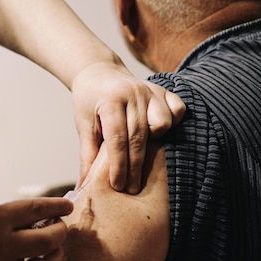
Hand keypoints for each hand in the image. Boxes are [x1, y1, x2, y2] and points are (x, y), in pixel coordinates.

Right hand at [0, 197, 72, 260]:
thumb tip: (53, 215)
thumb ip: (15, 214)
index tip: (67, 206)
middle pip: (48, 239)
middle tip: (58, 227)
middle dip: (60, 231)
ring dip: (58, 256)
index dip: (59, 206)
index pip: (37, 208)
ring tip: (54, 248)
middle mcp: (1, 243)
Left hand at [71, 61, 184, 192]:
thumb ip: (87, 155)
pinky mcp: (163, 90)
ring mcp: (151, 90)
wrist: (99, 72)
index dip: (118, 165)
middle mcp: (134, 93)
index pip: (117, 139)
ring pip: (163, 123)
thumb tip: (84, 186)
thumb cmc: (89, 102)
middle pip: (139, 137)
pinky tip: (158, 134)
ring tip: (141, 152)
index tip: (118, 185)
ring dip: (154, 142)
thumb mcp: (84, 126)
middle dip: (135, 167)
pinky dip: (172, 123)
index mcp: (111, 100)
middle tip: (131, 188)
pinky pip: (177, 110)